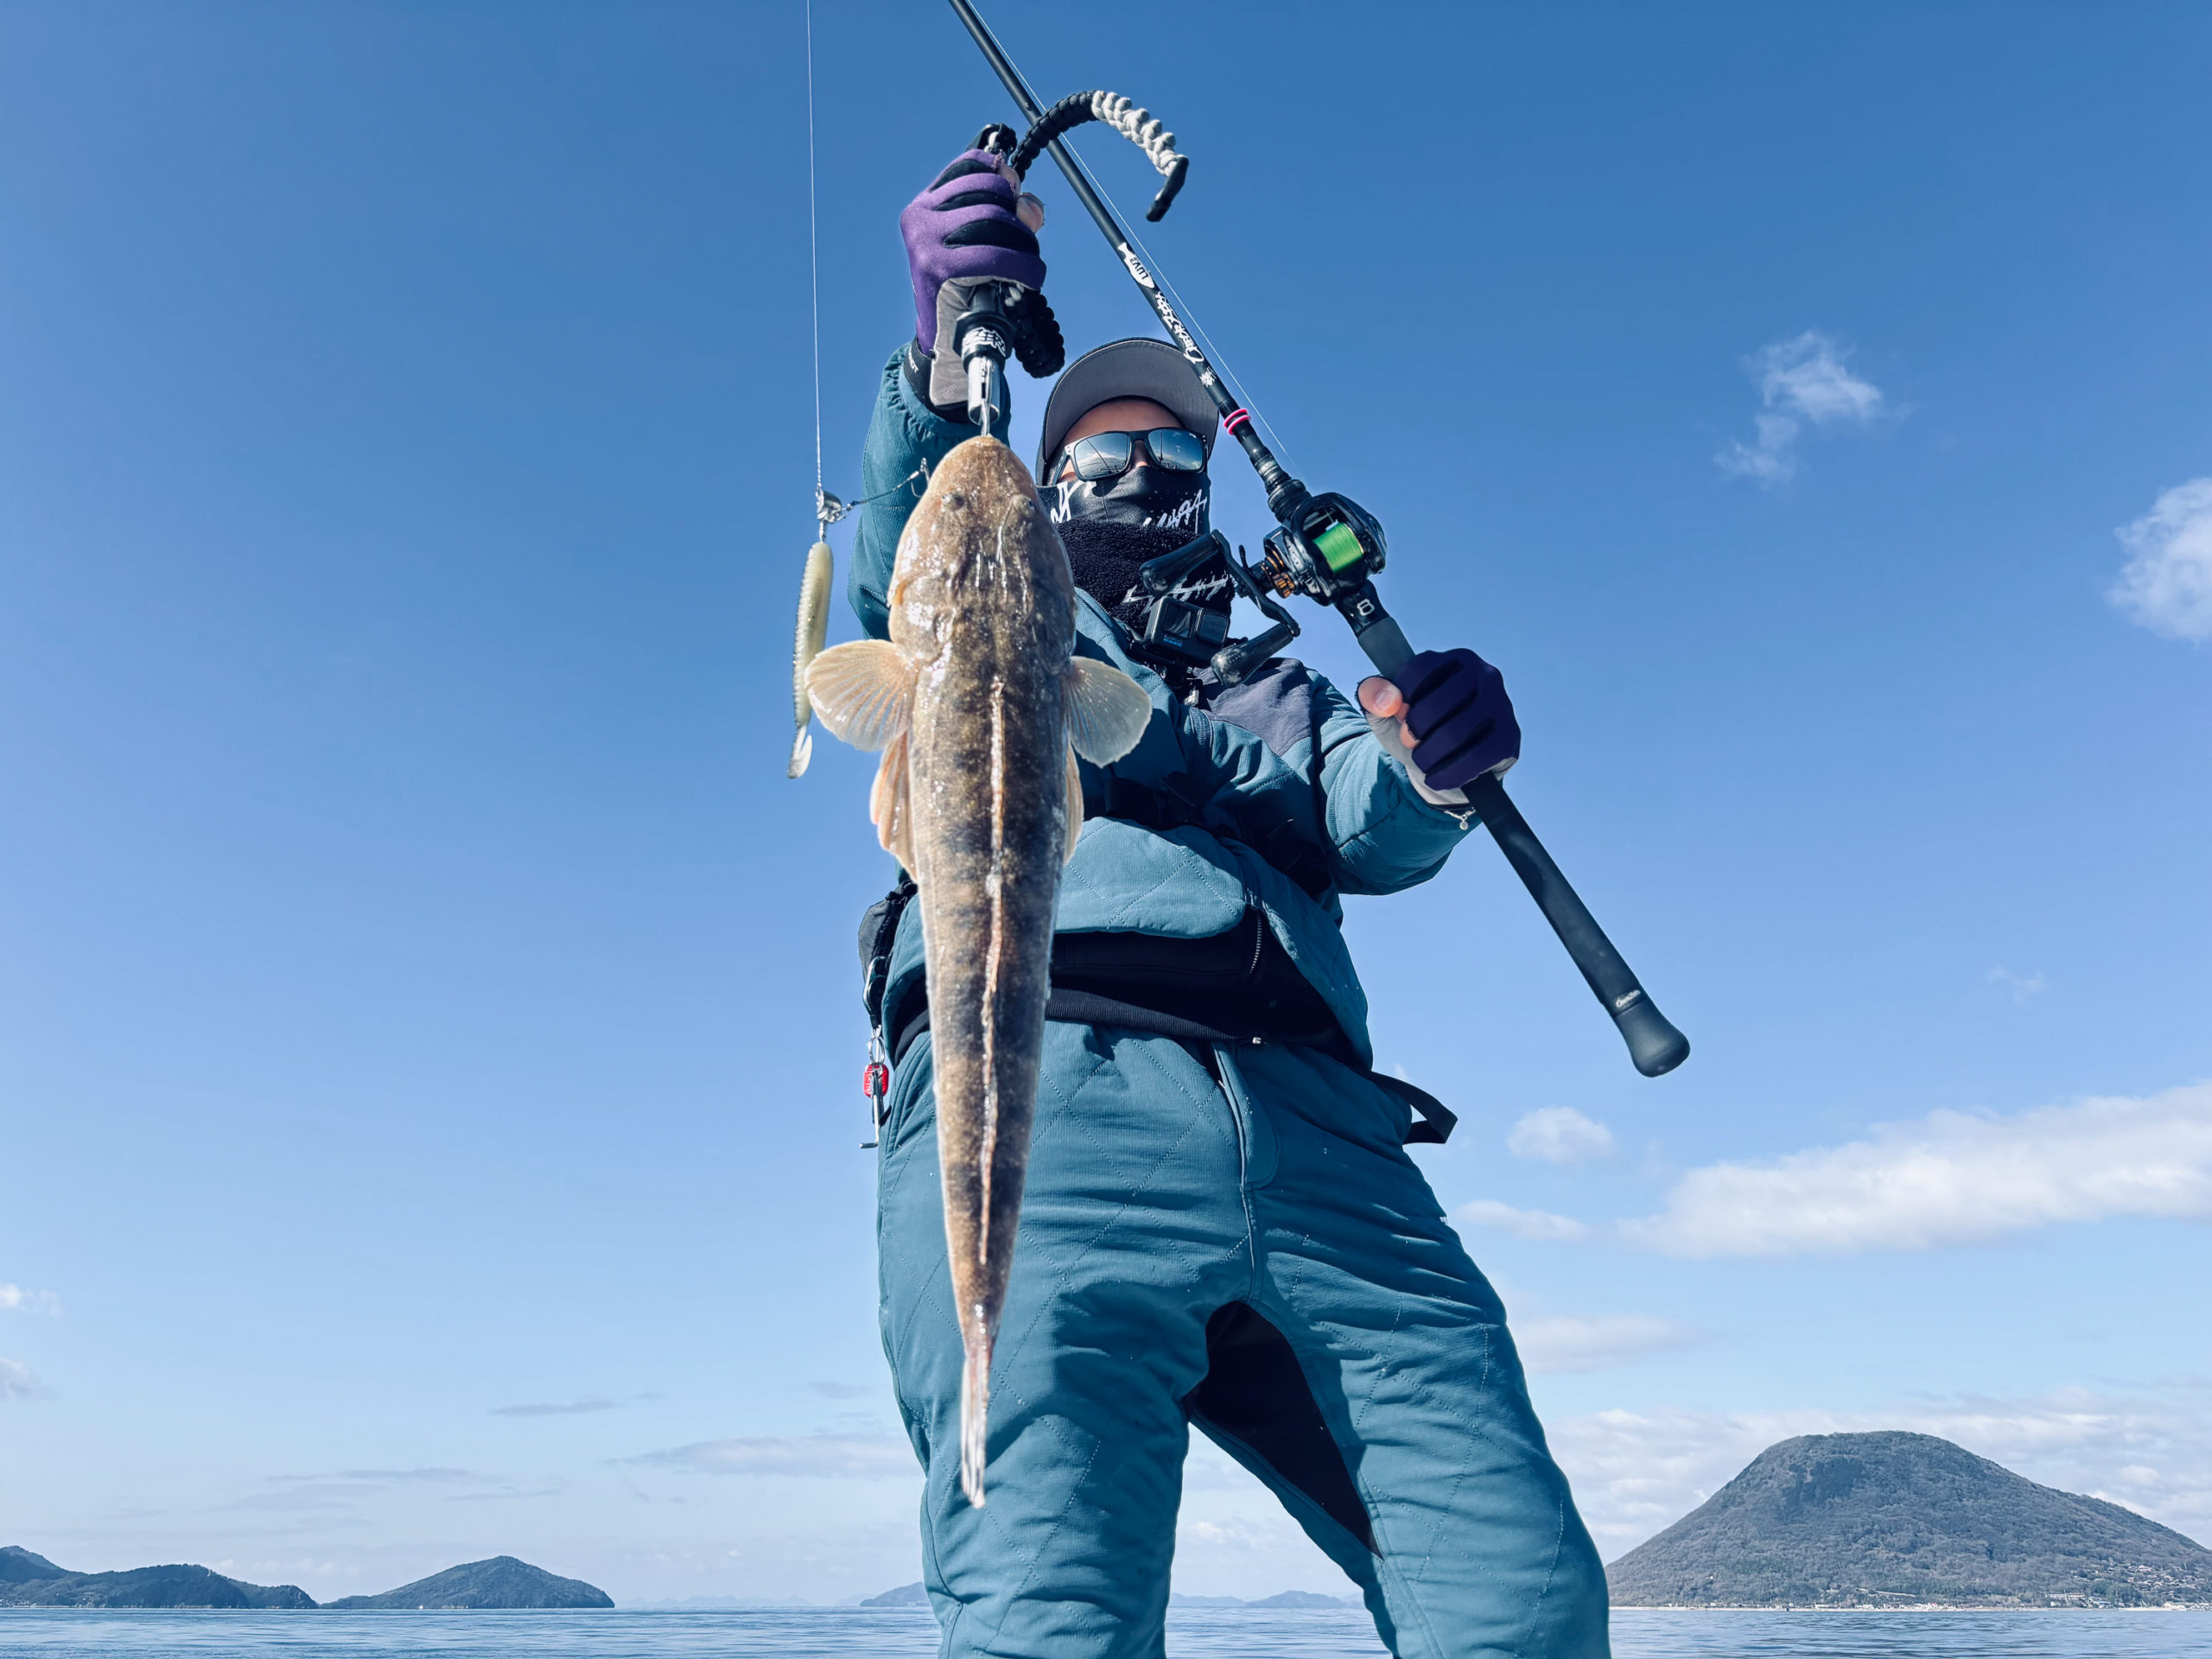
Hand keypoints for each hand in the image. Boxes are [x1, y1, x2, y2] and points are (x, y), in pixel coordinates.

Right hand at [901, 149, 1046, 354]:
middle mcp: (920, 217)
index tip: (1015, 192)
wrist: (945, 340)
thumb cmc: (967, 291)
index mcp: (927, 205)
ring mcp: (924, 240)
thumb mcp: (984, 243)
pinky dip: (1023, 266)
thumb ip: (1008, 217)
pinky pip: (994, 255)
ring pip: (993, 217)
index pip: (969, 166)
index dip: (1001, 173)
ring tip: (1029, 264)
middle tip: (1027, 242)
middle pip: (988, 190)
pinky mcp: (936, 266)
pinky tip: (1030, 278)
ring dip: (1024, 241)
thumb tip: (1030, 206)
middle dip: (1018, 213)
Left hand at [1358, 648, 1518, 792]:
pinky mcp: (1510, 737)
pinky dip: (1448, 774)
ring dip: (1427, 756)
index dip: (1399, 698)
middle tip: (1409, 742)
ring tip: (1422, 761)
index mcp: (1456, 659)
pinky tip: (1436, 778)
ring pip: (1454, 734)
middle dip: (1413, 731)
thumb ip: (1373, 696)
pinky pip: (1476, 758)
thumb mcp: (1387, 713)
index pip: (1419, 670)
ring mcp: (1502, 705)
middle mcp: (1485, 675)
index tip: (1398, 714)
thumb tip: (1387, 699)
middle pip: (1436, 704)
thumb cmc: (1418, 732)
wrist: (1446, 768)